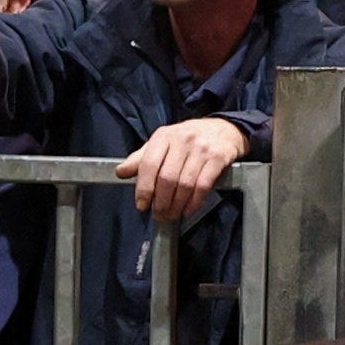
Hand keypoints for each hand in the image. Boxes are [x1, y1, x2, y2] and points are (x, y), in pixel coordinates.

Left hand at [121, 114, 248, 222]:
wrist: (224, 129)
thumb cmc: (189, 138)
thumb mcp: (163, 142)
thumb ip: (141, 158)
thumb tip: (120, 172)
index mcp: (164, 136)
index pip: (149, 164)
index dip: (144, 188)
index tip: (142, 204)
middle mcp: (182, 140)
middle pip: (167, 178)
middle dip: (161, 202)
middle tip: (158, 214)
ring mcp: (201, 149)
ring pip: (185, 184)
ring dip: (176, 205)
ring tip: (171, 215)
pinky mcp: (218, 158)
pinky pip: (203, 186)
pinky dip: (194, 202)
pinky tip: (187, 210)